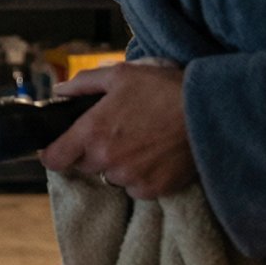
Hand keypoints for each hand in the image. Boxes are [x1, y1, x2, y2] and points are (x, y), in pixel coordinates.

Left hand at [40, 61, 197, 198]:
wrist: (211, 111)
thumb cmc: (165, 89)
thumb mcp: (121, 75)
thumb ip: (84, 84)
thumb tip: (59, 91)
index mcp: (92, 131)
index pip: (54, 159)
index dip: (54, 154)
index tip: (61, 149)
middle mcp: (106, 158)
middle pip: (86, 166)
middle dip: (94, 153)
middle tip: (118, 135)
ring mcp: (130, 176)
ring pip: (113, 177)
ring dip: (120, 165)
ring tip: (142, 143)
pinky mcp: (153, 189)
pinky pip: (137, 188)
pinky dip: (143, 176)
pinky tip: (157, 156)